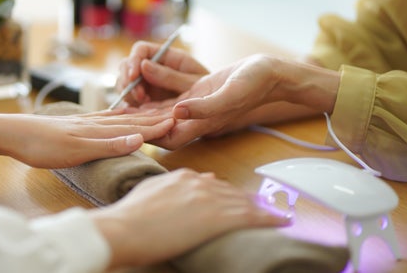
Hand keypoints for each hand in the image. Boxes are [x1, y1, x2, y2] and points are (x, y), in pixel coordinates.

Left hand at [0, 108, 174, 167]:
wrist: (13, 134)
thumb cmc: (42, 146)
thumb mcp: (76, 151)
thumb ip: (109, 145)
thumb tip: (140, 138)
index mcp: (98, 129)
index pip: (135, 127)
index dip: (156, 126)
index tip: (177, 122)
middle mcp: (96, 123)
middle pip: (131, 120)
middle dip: (154, 118)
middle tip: (175, 115)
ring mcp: (86, 122)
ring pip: (120, 118)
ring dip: (140, 116)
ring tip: (156, 112)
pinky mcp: (77, 124)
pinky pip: (106, 118)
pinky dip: (119, 116)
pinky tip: (122, 114)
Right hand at [91, 168, 291, 268]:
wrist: (125, 228)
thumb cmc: (130, 216)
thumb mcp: (149, 192)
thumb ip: (168, 188)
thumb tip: (180, 189)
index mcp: (183, 177)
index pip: (213, 184)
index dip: (227, 193)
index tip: (236, 199)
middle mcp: (199, 183)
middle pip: (231, 191)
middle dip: (247, 200)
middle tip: (264, 206)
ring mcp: (208, 198)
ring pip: (243, 202)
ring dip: (262, 209)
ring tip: (277, 213)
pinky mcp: (216, 217)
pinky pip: (250, 216)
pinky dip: (268, 218)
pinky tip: (281, 220)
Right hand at [116, 41, 208, 106]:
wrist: (222, 110)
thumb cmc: (215, 91)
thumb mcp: (195, 83)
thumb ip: (170, 76)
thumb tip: (144, 65)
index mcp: (168, 57)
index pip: (141, 50)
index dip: (134, 60)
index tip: (134, 76)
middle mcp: (155, 68)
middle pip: (127, 66)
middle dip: (127, 80)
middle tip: (140, 96)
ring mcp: (149, 84)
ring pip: (125, 83)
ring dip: (128, 93)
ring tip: (143, 104)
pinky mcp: (147, 102)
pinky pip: (131, 102)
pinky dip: (131, 107)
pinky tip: (139, 114)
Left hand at [136, 54, 339, 148]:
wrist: (272, 72)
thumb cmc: (256, 83)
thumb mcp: (231, 93)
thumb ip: (205, 106)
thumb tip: (176, 113)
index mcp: (204, 123)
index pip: (169, 138)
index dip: (148, 135)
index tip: (126, 127)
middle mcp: (197, 117)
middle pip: (161, 123)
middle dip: (139, 118)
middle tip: (115, 111)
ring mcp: (197, 104)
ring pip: (163, 106)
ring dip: (144, 100)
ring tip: (122, 91)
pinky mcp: (198, 90)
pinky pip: (171, 90)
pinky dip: (156, 83)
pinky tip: (141, 72)